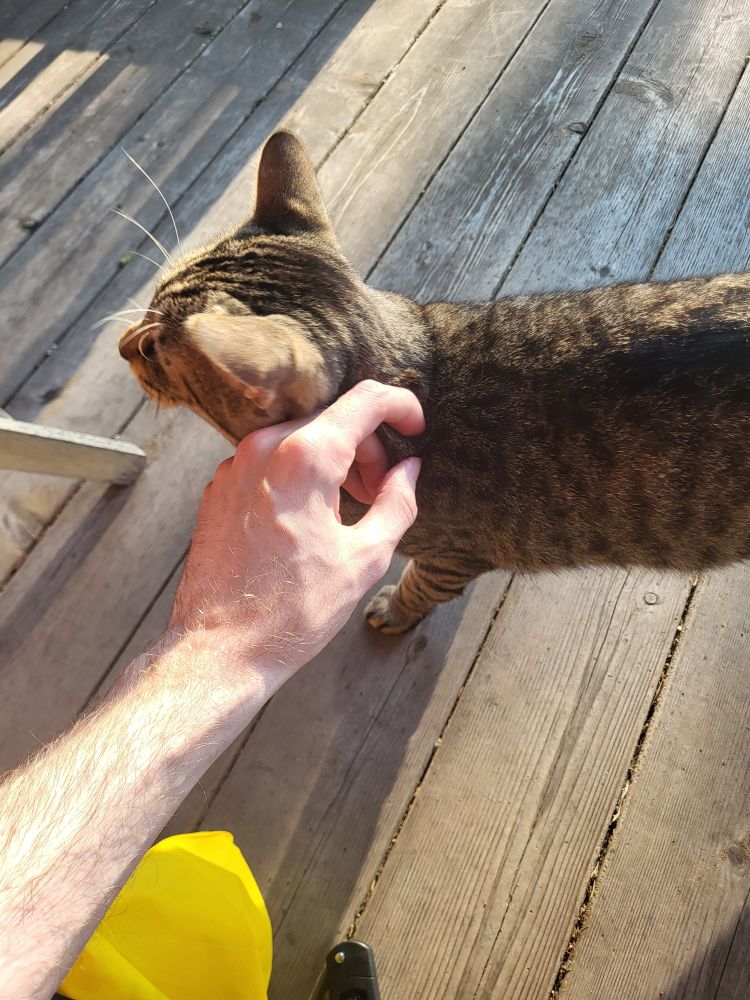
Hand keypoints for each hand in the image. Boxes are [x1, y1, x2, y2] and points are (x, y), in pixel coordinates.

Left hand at [168, 381, 423, 693]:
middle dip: (368, 449)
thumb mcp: (364, 558)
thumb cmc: (293, 610)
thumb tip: (409, 470)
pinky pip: (270, 460)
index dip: (402, 407)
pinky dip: (300, 474)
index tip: (416, 429)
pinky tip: (310, 519)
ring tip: (348, 510)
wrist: (222, 648)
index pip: (366, 399)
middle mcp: (263, 447)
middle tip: (381, 493)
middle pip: (333, 420)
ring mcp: (235, 465)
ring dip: (335, 461)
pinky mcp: (219, 487)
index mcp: (305, 456)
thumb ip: (397, 503)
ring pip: (300, 438)